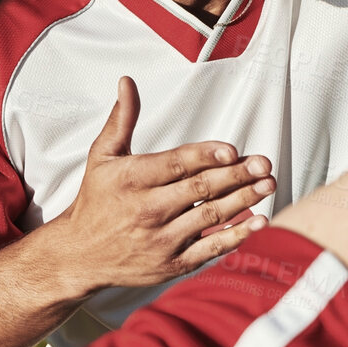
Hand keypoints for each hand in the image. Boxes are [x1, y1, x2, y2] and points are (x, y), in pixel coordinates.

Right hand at [44, 76, 275, 294]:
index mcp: (132, 179)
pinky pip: (210, 248)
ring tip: (268, 185)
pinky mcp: (172, 263)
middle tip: (264, 164)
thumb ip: (122, 120)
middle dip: (236, 175)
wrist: (80, 255)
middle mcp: (147, 209)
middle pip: (200, 188)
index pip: (176, 164)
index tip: (233, 150)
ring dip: (243, 200)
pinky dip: (236, 236)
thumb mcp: (102, 156)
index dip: (206, 155)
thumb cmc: (96, 201)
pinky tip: (258, 222)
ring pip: (209, 216)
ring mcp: (161, 238)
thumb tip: (127, 83)